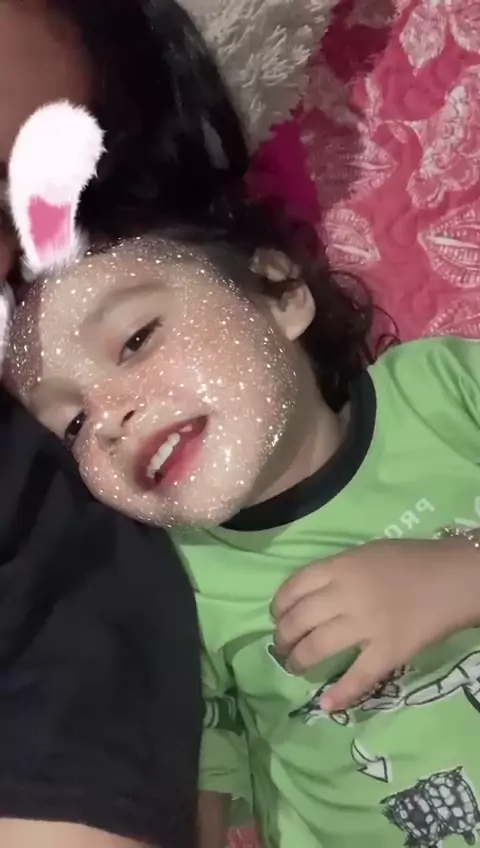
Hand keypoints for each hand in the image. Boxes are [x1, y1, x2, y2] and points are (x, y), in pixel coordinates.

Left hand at [272, 537, 479, 711]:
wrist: (455, 577)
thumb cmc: (411, 560)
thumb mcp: (366, 553)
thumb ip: (339, 572)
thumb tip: (312, 595)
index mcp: (340, 567)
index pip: (294, 587)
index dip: (279, 605)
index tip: (277, 616)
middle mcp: (346, 596)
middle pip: (299, 620)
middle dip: (283, 638)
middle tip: (282, 647)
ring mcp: (366, 625)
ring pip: (317, 647)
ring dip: (299, 660)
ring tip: (295, 667)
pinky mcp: (388, 652)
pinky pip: (358, 677)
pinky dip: (340, 693)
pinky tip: (326, 704)